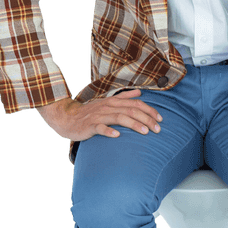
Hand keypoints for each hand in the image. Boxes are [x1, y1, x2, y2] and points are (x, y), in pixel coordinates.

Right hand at [37, 90, 162, 141]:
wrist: (67, 118)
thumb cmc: (89, 112)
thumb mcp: (107, 102)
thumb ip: (124, 97)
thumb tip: (140, 92)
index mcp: (113, 101)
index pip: (135, 103)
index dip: (149, 110)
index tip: (160, 119)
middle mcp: (107, 107)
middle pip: (130, 110)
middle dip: (146, 119)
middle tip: (158, 129)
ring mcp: (98, 116)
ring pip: (119, 118)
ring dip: (133, 124)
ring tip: (145, 132)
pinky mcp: (89, 126)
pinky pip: (100, 128)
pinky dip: (109, 131)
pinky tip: (117, 136)